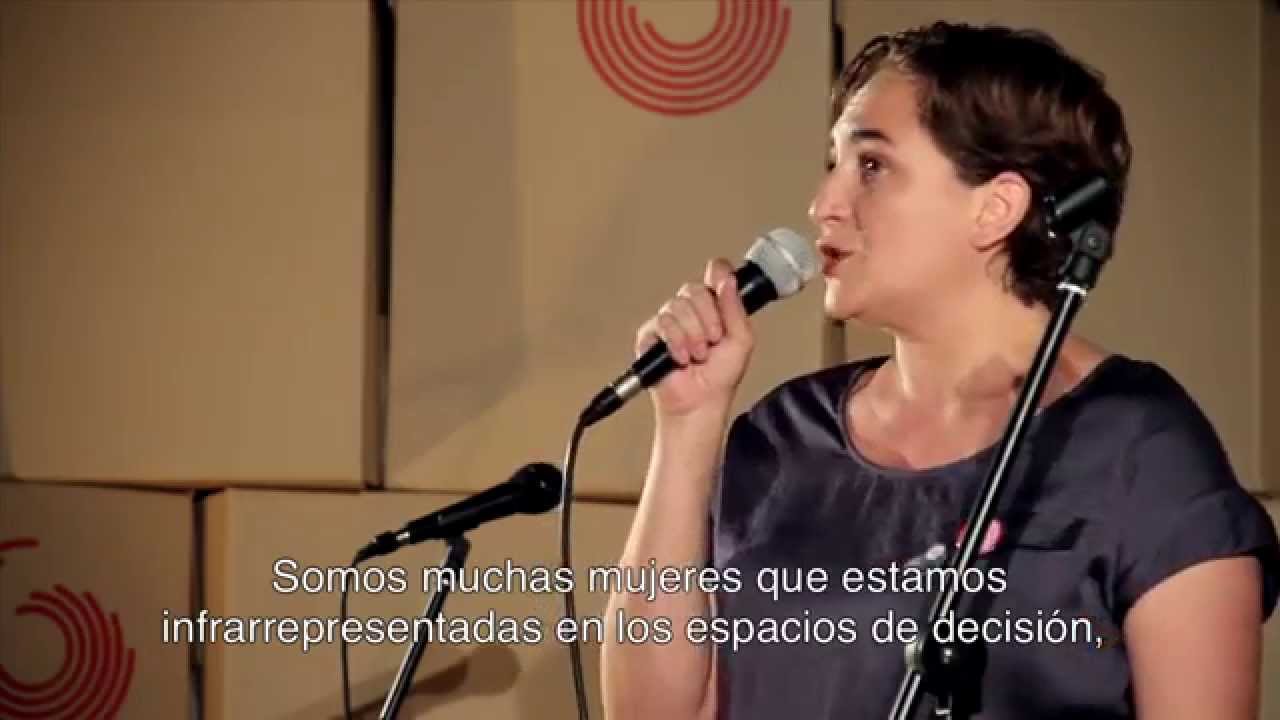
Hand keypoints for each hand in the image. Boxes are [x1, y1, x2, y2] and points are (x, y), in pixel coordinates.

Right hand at [634, 258, 753, 419]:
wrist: (700, 403)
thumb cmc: (720, 378)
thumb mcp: (742, 340)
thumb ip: (736, 308)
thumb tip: (728, 279)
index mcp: (714, 307)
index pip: (714, 274)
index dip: (718, 275)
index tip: (723, 285)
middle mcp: (691, 310)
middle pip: (695, 289)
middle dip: (708, 318)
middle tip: (713, 340)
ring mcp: (669, 321)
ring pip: (677, 305)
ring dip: (693, 335)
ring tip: (698, 354)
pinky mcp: (650, 335)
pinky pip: (661, 322)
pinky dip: (676, 342)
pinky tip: (682, 357)